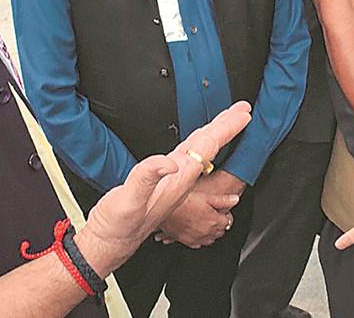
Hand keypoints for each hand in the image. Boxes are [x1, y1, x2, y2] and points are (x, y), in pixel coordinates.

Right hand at [77, 102, 250, 274]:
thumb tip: (171, 163)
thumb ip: (147, 177)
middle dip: (227, 127)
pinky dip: (199, 148)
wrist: (110, 242)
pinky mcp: (163, 184)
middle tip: (243, 111)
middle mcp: (179, 180)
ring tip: (228, 122)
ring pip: (200, 152)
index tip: (243, 114)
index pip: (209, 146)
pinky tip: (201, 145)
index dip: (226, 128)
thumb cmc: (118, 224)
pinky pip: (188, 160)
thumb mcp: (129, 199)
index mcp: (177, 179)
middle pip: (210, 147)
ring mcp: (172, 182)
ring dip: (215, 136)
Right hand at [155, 190, 236, 248]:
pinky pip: (198, 243)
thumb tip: (235, 199)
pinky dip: (199, 238)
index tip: (221, 211)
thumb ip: (223, 200)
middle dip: (218, 225)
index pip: (227, 222)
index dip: (225, 215)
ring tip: (205, 223)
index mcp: (214, 221)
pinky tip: (196, 231)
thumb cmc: (185, 201)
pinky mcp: (187, 241)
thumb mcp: (206, 197)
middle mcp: (207, 232)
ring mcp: (197, 238)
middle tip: (214, 216)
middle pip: (219, 232)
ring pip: (210, 239)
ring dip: (210, 232)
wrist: (166, 208)